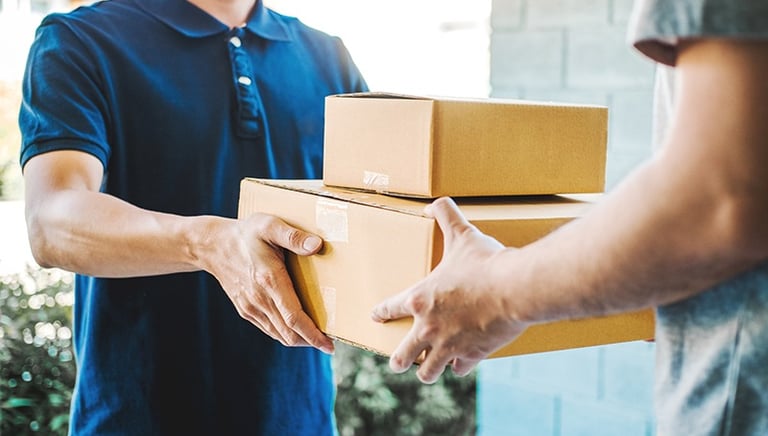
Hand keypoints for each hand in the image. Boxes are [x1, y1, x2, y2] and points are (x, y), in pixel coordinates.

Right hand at [204, 213, 333, 353]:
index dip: (313, 334)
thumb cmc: (246, 234)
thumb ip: (293, 236)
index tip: (329, 345)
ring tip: (316, 337)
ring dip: (298, 339)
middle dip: (310, 341)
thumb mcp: (270, 226)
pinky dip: (284, 333)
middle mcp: (259, 299)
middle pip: (288, 333)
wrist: (212, 245)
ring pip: (278, 334)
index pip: (294, 318)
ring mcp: (250, 307)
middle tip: (328, 343)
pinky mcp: (245, 310)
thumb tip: (317, 245)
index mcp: (269, 280)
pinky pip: (268, 329)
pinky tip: (295, 329)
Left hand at [371, 197, 527, 382]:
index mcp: (421, 299)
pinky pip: (459, 369)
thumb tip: (433, 203)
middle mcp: (429, 327)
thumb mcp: (463, 235)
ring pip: (427, 371)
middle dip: (398, 360)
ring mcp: (449, 345)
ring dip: (426, 370)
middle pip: (402, 355)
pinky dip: (459, 367)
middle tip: (397, 362)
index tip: (375, 316)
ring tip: (424, 371)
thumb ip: (446, 216)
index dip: (381, 312)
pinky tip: (459, 364)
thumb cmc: (486, 262)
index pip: (391, 308)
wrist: (514, 288)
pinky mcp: (472, 355)